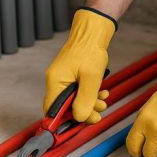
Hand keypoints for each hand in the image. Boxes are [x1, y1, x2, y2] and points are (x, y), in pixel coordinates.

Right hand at [43, 7, 115, 123]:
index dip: (65, 121)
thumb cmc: (90, 50)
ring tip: (103, 102)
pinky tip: (102, 93)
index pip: (52, 110)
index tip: (80, 125)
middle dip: (83, 112)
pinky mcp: (72, 76)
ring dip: (89, 103)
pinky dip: (90, 94)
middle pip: (65, 107)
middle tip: (98, 115)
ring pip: (74, 100)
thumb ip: (85, 100)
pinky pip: (79, 91)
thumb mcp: (91, 78)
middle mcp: (56, 81)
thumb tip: (80, 118)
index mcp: (55, 82)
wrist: (93, 32)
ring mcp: (64, 78)